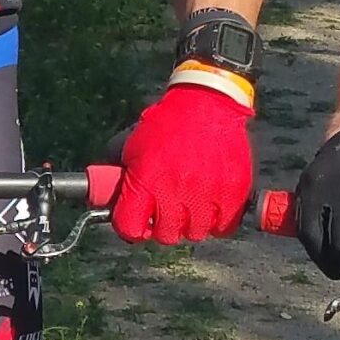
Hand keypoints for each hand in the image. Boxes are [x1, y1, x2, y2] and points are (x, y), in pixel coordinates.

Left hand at [110, 78, 254, 242]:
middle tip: (165, 214)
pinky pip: (223, 227)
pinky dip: (216, 222)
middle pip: (165, 235)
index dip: (130, 228)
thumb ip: (120, 176)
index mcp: (147, 180)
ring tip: (189, 207)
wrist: (207, 103)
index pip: (130, 228)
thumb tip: (104, 198)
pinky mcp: (234, 191)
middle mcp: (176, 190)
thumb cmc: (166, 124)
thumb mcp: (132, 146)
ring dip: (190, 225)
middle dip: (162, 227)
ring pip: (196, 233)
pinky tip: (209, 207)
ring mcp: (208, 192)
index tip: (136, 222)